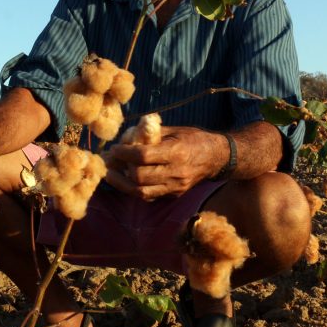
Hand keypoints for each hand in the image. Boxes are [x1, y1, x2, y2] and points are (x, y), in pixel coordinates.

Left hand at [104, 126, 223, 199]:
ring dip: (122, 184)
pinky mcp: (174, 195)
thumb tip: (126, 136)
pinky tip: (124, 181)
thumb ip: (151, 133)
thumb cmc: (194, 139)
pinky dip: (133, 190)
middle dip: (119, 169)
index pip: (143, 156)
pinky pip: (149, 196)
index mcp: (176, 152)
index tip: (114, 148)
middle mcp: (176, 173)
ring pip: (141, 192)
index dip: (124, 153)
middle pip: (139, 177)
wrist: (217, 158)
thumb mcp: (175, 130)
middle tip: (109, 161)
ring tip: (110, 174)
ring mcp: (175, 187)